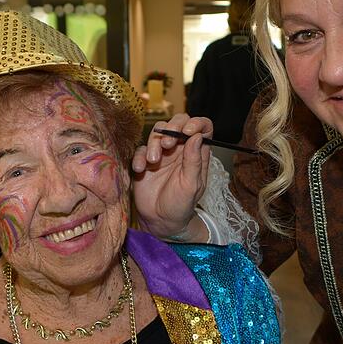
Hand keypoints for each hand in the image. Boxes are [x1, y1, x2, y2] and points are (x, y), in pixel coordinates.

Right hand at [132, 114, 212, 240]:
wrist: (159, 221)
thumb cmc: (180, 205)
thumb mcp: (191, 185)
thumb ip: (194, 161)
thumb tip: (197, 136)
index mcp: (197, 153)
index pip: (203, 128)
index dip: (197, 123)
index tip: (188, 131)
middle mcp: (180, 149)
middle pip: (179, 122)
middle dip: (172, 127)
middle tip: (168, 143)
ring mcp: (162, 153)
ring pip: (158, 131)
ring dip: (155, 143)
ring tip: (153, 162)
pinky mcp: (145, 160)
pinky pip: (141, 149)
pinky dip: (139, 156)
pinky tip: (140, 170)